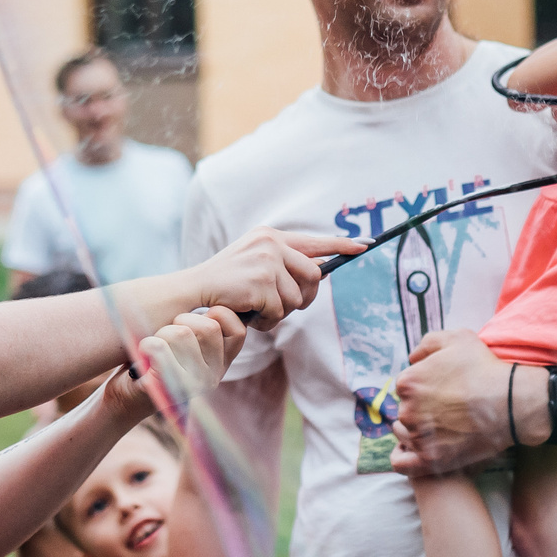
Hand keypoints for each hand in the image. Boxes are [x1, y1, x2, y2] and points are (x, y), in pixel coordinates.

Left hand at [105, 308, 245, 420]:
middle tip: (168, 334)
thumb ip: (203, 325)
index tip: (193, 322)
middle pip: (208, 327)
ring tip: (155, 347)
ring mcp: (194, 385)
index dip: (216, 314)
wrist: (128, 395)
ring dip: (161, 332)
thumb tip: (215, 296)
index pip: (237, 329)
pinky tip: (144, 353)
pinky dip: (146, 344)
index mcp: (222, 362)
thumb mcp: (187, 342)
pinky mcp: (168, 389)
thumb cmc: (157, 358)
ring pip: (181, 334)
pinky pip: (159, 348)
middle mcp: (214, 375)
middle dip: (181, 320)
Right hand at [190, 229, 355, 326]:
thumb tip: (318, 273)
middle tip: (281, 306)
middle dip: (304, 297)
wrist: (193, 290)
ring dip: (280, 312)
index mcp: (270, 235)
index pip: (314, 240)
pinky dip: (266, 320)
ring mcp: (267, 261)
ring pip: (297, 298)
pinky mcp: (262, 283)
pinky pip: (280, 311)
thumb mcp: (254, 264)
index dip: (342, 244)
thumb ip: (282, 264)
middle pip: (313, 275)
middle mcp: (271, 243)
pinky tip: (249, 313)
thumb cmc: (225, 284)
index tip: (363, 246)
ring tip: (257, 308)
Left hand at [390, 330, 516, 476]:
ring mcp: (417, 437)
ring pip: (407, 435)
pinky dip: (406, 458)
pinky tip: (421, 451)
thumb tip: (412, 358)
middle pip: (406, 411)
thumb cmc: (485, 369)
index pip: (407, 388)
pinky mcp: (430, 460)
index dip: (424, 389)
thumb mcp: (457, 338)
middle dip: (422, 409)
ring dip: (420, 432)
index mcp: (408, 382)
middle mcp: (407, 410)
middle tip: (447, 410)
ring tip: (445, 429)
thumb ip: (427, 344)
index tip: (442, 392)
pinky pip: (402, 464)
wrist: (511, 403)